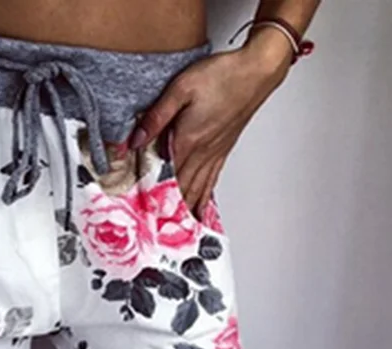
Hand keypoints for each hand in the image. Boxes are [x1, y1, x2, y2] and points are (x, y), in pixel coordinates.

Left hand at [131, 31, 293, 217]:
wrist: (255, 72)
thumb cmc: (222, 76)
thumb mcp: (181, 88)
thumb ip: (157, 116)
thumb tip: (136, 139)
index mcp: (187, 141)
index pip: (164, 178)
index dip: (152, 199)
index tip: (141, 217)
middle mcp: (202, 153)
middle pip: (180, 191)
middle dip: (167, 213)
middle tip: (155, 234)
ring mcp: (214, 154)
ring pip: (196, 190)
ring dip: (185, 212)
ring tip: (176, 232)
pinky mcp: (222, 150)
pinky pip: (211, 182)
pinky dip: (203, 199)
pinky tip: (200, 210)